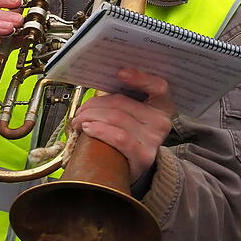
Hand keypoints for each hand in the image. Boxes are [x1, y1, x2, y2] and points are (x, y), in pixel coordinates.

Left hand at [71, 68, 174, 182]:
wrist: (133, 166)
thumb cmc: (129, 136)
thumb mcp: (134, 115)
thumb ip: (124, 98)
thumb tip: (98, 82)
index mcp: (162, 106)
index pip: (159, 86)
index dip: (140, 78)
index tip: (119, 73)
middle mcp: (161, 122)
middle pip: (122, 103)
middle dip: (94, 105)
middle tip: (80, 111)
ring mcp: (153, 140)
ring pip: (116, 118)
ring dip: (90, 117)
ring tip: (79, 121)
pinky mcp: (143, 156)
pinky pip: (118, 137)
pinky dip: (99, 130)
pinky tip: (87, 129)